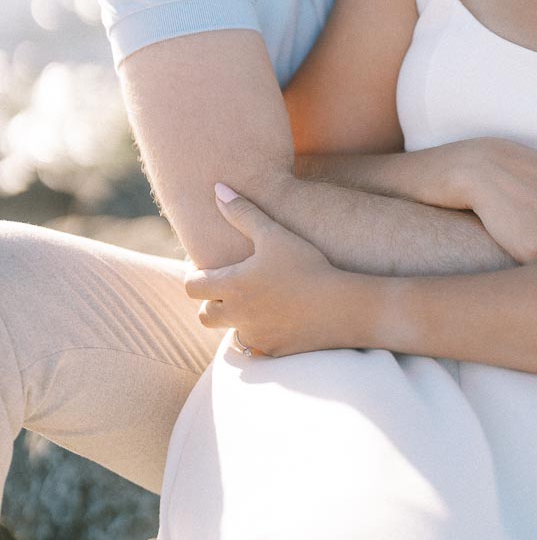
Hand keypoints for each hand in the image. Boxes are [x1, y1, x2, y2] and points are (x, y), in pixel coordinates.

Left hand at [183, 183, 351, 357]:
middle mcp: (236, 315)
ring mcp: (253, 336)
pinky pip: (255, 343)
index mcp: (232, 286)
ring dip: (233, 318)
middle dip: (209, 301)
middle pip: (203, 315)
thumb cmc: (306, 265)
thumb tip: (217, 189)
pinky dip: (259, 331)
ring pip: (229, 331)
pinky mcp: (271, 350)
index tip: (207, 265)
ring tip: (252, 300)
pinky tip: (276, 316)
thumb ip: (243, 212)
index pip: (192, 285)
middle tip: (226, 286)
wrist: (341, 307)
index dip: (194, 274)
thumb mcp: (274, 234)